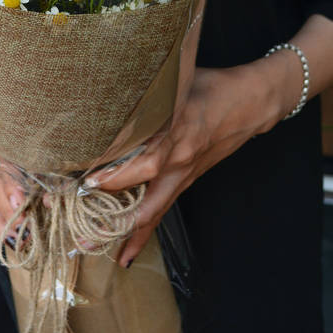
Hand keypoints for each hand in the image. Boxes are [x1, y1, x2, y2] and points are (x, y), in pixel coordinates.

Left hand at [87, 61, 287, 266]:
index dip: (116, 176)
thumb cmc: (213, 88)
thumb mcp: (178, 83)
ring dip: (124, 233)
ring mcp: (183, 176)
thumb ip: (148, 96)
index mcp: (179, 136)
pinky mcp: (185, 180)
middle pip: (145, 203)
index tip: (87, 182)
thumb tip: (110, 98)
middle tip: (82, 233)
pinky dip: (143, 230)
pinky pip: (161, 210)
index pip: (144, 165)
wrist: (250, 104)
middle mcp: (180, 162)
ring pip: (152, 213)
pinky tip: (128, 249)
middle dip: (112, 221)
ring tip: (94, 247)